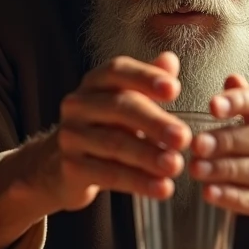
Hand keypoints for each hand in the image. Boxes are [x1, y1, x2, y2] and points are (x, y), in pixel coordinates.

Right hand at [39, 52, 191, 211]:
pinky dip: (139, 182)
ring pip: (114, 144)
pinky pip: (108, 174)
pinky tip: (162, 188)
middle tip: (184, 137)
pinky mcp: (70, 168)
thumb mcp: (126, 101)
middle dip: (154, 122)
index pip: (118, 71)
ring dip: (149, 156)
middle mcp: (78, 105)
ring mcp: (71, 136)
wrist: (64, 166)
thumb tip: (170, 60)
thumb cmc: (106, 127)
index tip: (175, 89)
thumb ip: (148, 82)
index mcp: (95, 82)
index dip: (146, 77)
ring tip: (176, 165)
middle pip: (119, 108)